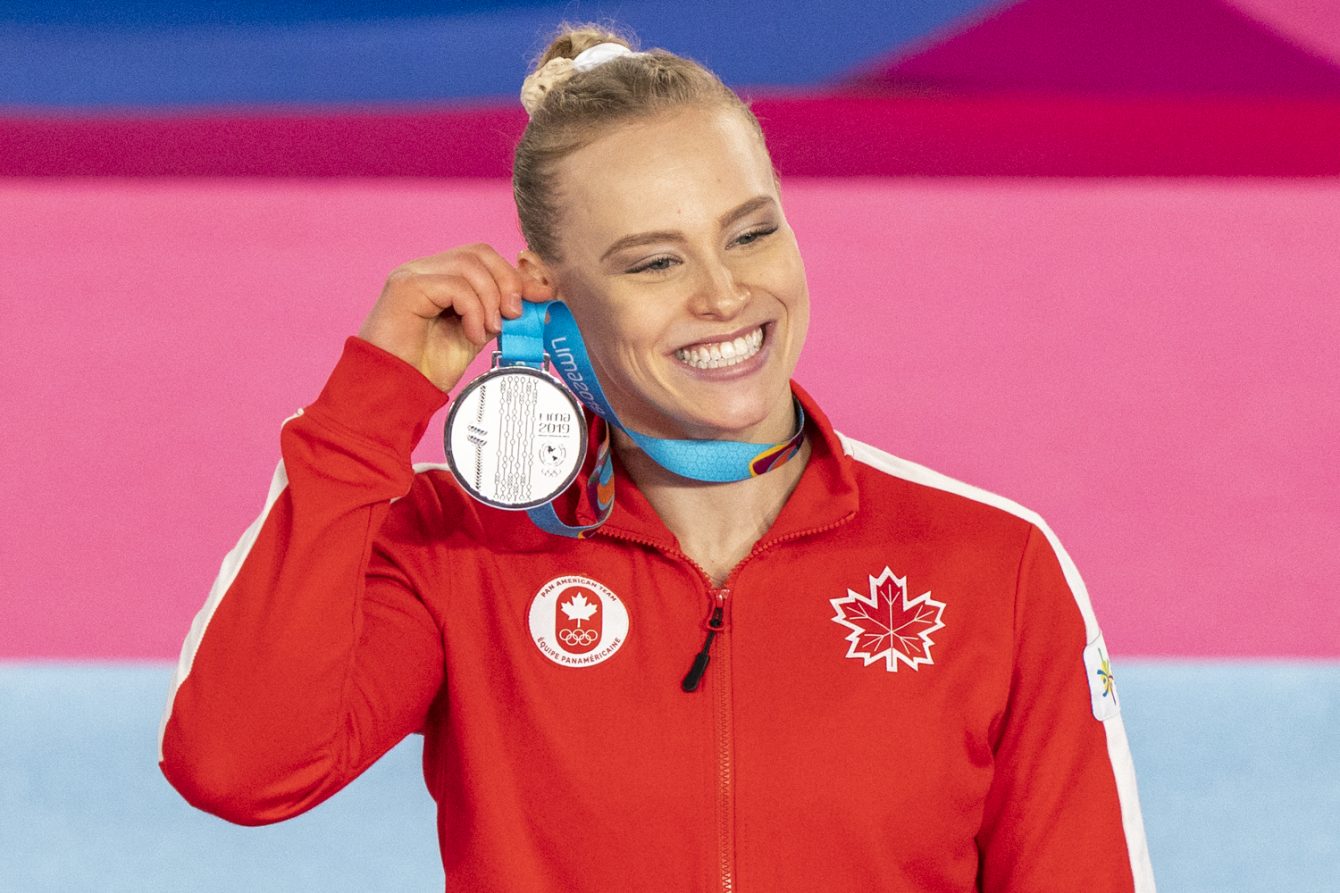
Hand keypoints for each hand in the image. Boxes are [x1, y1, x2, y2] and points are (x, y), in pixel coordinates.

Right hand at [357, 244, 553, 391]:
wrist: (395, 391)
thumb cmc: (426, 369)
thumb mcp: (475, 335)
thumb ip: (498, 312)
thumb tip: (537, 296)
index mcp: (439, 278)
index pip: (483, 258)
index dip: (515, 274)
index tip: (541, 295)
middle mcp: (424, 270)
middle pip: (479, 252)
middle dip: (507, 281)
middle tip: (514, 314)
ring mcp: (413, 275)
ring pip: (469, 264)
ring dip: (490, 298)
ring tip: (489, 330)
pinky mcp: (406, 287)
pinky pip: (454, 285)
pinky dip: (473, 309)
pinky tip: (471, 334)